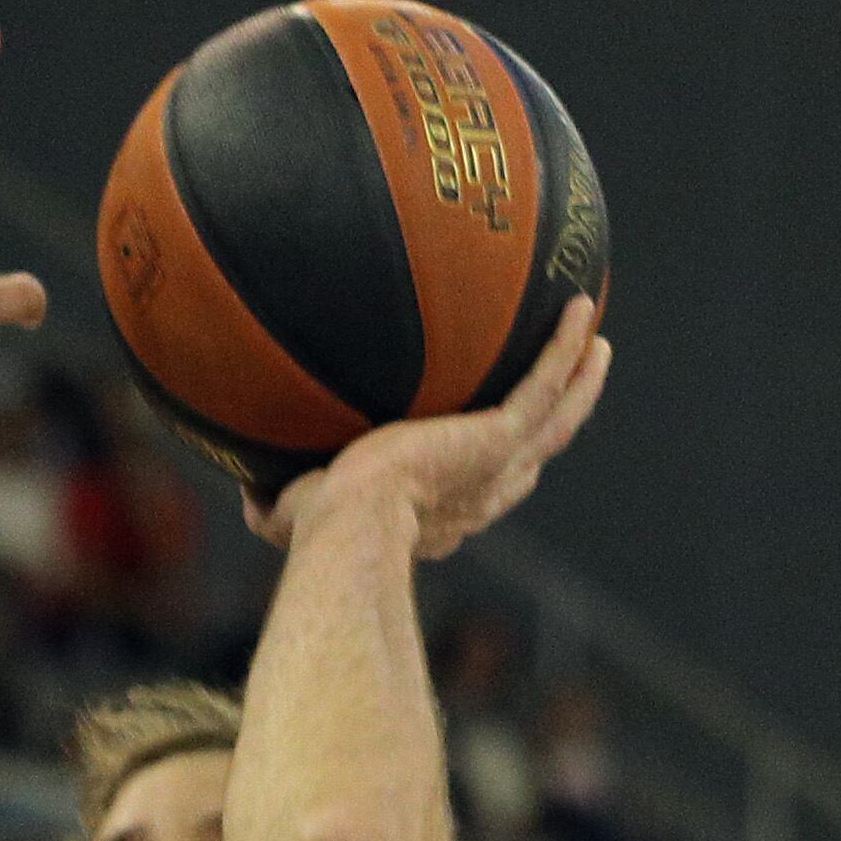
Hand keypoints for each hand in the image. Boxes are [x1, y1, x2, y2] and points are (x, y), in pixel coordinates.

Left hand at [248, 294, 612, 559]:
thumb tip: (246, 492)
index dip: (496, 466)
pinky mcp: (501, 439)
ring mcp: (497, 467)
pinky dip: (564, 348)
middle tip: (570, 384)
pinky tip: (576, 306)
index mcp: (442, 514)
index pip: (481, 489)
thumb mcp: (289, 518)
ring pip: (557, 419)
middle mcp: (480, 495)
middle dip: (555, 421)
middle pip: (534, 454)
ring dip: (579, 381)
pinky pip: (546, 384)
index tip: (499, 439)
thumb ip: (274, 503)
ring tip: (594, 341)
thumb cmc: (316, 534)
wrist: (350, 525)